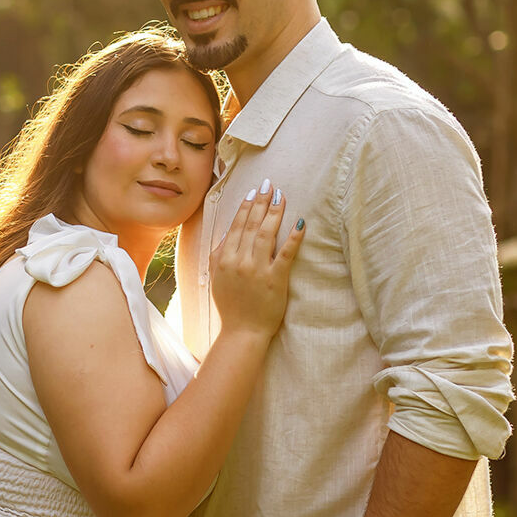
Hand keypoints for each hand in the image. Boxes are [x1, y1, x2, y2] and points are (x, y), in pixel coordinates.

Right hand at [210, 182, 303, 337]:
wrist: (242, 331)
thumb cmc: (230, 305)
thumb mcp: (216, 277)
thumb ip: (219, 254)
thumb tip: (228, 233)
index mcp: (224, 258)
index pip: (237, 226)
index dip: (246, 207)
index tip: (253, 192)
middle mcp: (239, 261)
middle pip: (252, 225)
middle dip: (261, 202)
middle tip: (269, 184)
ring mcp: (258, 269)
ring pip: (267, 234)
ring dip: (275, 212)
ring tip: (281, 197)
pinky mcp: (275, 279)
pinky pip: (286, 254)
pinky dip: (294, 237)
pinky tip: (301, 223)